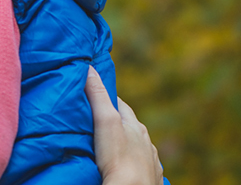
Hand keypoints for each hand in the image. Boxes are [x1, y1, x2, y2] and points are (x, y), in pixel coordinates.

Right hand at [85, 66, 163, 184]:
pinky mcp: (150, 178)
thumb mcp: (105, 121)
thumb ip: (97, 95)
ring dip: (125, 144)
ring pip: (136, 146)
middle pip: (129, 126)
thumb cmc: (118, 157)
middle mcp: (146, 141)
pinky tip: (124, 167)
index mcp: (135, 126)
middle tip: (98, 123)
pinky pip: (141, 166)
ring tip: (109, 147)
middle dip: (117, 123)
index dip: (107, 100)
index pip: (120, 106)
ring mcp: (149, 161)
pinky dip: (132, 163)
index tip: (95, 97)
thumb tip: (90, 67)